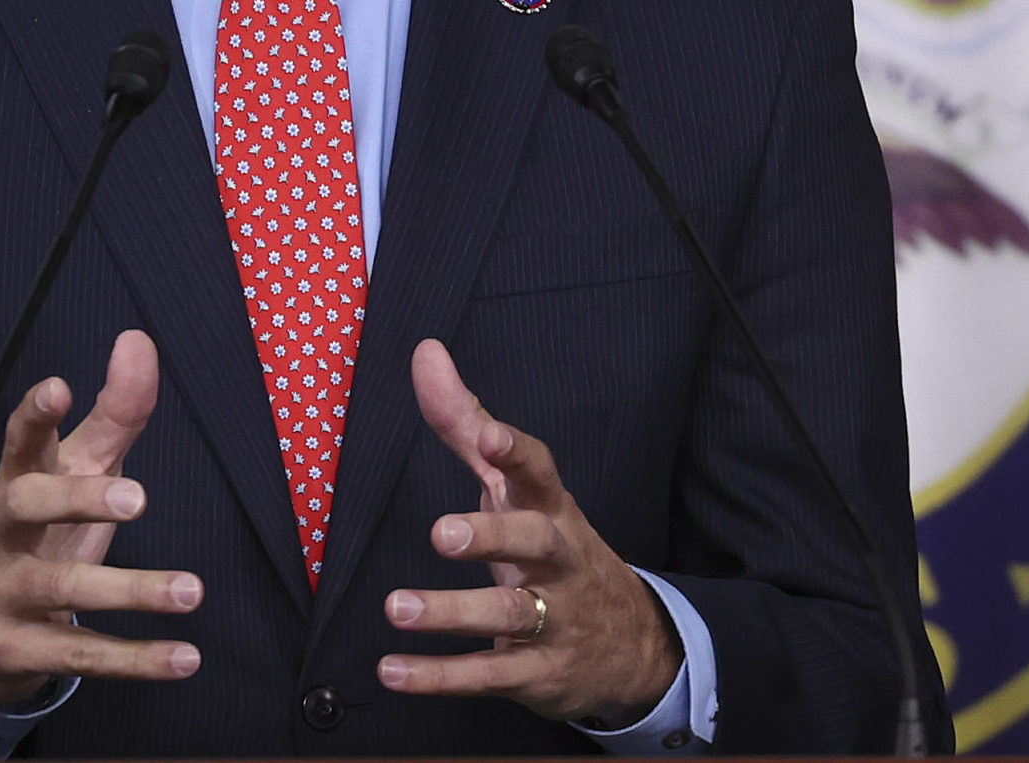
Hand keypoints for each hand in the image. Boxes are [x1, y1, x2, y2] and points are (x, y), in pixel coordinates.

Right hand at [0, 330, 202, 707]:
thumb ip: (113, 414)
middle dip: (78, 499)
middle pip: (26, 505)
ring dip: (130, 590)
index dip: (34, 415)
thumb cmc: (43, 532)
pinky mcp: (20, 650)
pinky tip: (185, 657)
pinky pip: (81, 655)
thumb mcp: (77, 472)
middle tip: (138, 499)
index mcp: (18, 481)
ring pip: (62, 589)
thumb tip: (138, 341)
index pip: (19, 441)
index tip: (58, 389)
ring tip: (191, 590)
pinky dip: (136, 660)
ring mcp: (6, 593)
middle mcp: (3, 533)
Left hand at [376, 339, 680, 726]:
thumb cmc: (554, 550)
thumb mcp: (516, 489)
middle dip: (493, 535)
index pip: (541, 474)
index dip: (518, 453)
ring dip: (453, 613)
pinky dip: (440, 676)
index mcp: (552, 510)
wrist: (634, 647)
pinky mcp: (540, 674)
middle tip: (442, 533)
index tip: (490, 436)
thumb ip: (466, 424)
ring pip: (510, 615)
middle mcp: (558, 561)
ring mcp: (555, 620)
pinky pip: (490, 676)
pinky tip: (394, 671)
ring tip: (398, 607)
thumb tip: (426, 353)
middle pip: (536, 542)